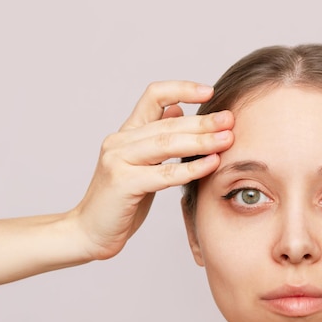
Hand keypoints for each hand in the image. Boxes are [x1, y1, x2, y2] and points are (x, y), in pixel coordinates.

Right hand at [70, 81, 233, 260]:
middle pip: (168, 123)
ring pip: (166, 144)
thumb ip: (158, 138)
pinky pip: (163, 174)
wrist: (90, 232)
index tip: (209, 91)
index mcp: (128, 132)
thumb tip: (179, 110)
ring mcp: (118, 160)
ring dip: (201, 141)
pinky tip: (212, 163)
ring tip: (227, 139)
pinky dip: (191, 168)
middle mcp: (120, 141)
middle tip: (230, 119)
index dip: (181, 89)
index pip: (154, 96)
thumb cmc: (123, 201)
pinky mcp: (122, 183)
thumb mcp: (143, 164)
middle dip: (203, 121)